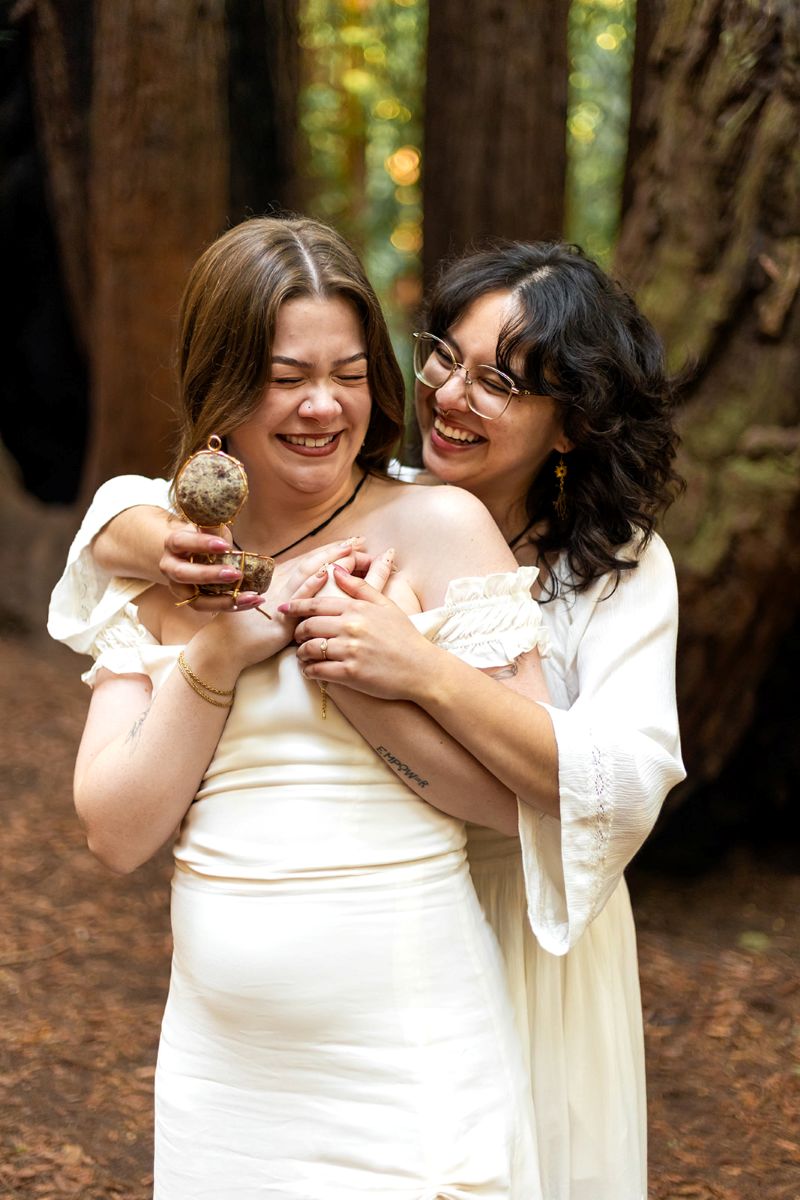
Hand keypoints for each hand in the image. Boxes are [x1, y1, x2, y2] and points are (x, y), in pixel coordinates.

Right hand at [188, 541, 373, 670]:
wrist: (223, 647)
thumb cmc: (245, 630)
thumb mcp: (271, 610)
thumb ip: (290, 598)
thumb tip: (311, 589)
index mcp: (278, 583)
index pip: (308, 562)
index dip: (329, 550)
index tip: (350, 541)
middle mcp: (279, 586)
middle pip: (311, 563)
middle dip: (335, 550)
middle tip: (358, 540)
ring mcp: (279, 601)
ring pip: (307, 575)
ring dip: (329, 561)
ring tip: (349, 550)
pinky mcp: (278, 619)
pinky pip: (297, 599)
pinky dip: (311, 585)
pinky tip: (326, 574)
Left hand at [280, 559, 439, 700]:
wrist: (421, 669)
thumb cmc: (404, 636)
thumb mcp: (386, 605)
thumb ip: (359, 587)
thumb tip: (335, 569)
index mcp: (357, 608)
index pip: (317, 604)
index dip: (296, 606)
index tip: (284, 609)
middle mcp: (350, 627)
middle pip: (308, 626)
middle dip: (297, 632)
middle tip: (296, 637)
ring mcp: (349, 650)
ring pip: (309, 649)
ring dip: (300, 653)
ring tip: (302, 656)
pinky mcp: (350, 673)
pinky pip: (318, 670)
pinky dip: (309, 671)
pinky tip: (310, 671)